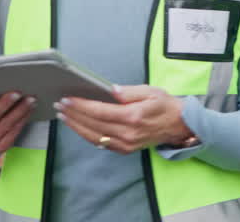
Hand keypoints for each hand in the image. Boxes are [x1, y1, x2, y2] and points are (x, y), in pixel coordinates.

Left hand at [54, 85, 194, 153]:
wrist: (179, 126)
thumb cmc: (165, 105)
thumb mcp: (150, 91)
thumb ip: (129, 91)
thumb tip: (110, 90)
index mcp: (133, 117)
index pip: (100, 111)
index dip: (82, 105)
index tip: (68, 99)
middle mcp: (128, 133)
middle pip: (93, 124)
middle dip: (74, 114)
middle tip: (60, 105)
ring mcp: (126, 144)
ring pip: (94, 136)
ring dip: (76, 126)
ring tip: (64, 115)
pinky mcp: (125, 149)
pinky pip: (101, 143)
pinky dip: (87, 134)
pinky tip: (78, 126)